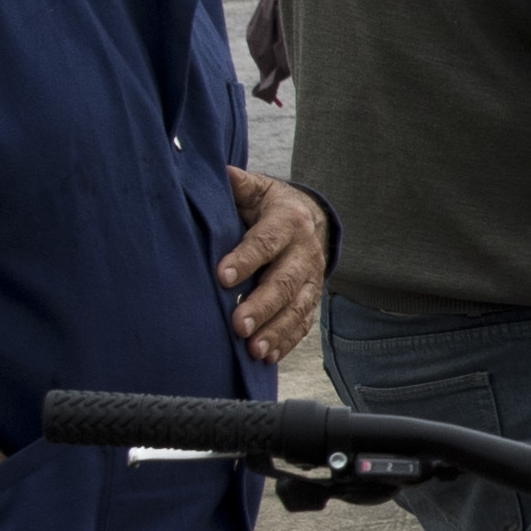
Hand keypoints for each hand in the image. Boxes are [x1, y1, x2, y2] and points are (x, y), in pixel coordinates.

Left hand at [219, 167, 328, 364]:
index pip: (266, 242)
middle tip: (238, 325)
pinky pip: (303, 323)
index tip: (222, 277)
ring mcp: (310, 278)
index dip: (246, 259)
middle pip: (284, 282)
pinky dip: (287, 341)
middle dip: (262, 306)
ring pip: (297, 308)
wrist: (310, 218)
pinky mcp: (310, 299)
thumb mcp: (256, 189)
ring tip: (254, 350)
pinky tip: (268, 356)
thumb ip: (237, 185)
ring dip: (276, 331)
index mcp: (287, 221)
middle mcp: (304, 252)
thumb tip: (219, 173)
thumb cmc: (268, 205)